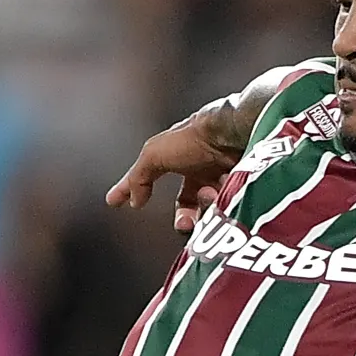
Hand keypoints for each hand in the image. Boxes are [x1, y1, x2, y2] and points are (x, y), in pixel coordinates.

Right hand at [106, 113, 242, 230]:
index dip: (132, 191)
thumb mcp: (155, 154)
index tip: (114, 203)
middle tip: (184, 223)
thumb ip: (138, 178)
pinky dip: (222, 203)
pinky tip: (225, 189)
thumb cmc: (193, 138)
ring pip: (208, 211)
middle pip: (187, 206)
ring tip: (210, 194)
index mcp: (177, 157)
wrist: (234, 133)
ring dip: (204, 209)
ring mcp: (222, 177)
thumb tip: (133, 202)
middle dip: (183, 219)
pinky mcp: (242, 187)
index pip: (149, 179)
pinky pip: (227, 208)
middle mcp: (200, 168)